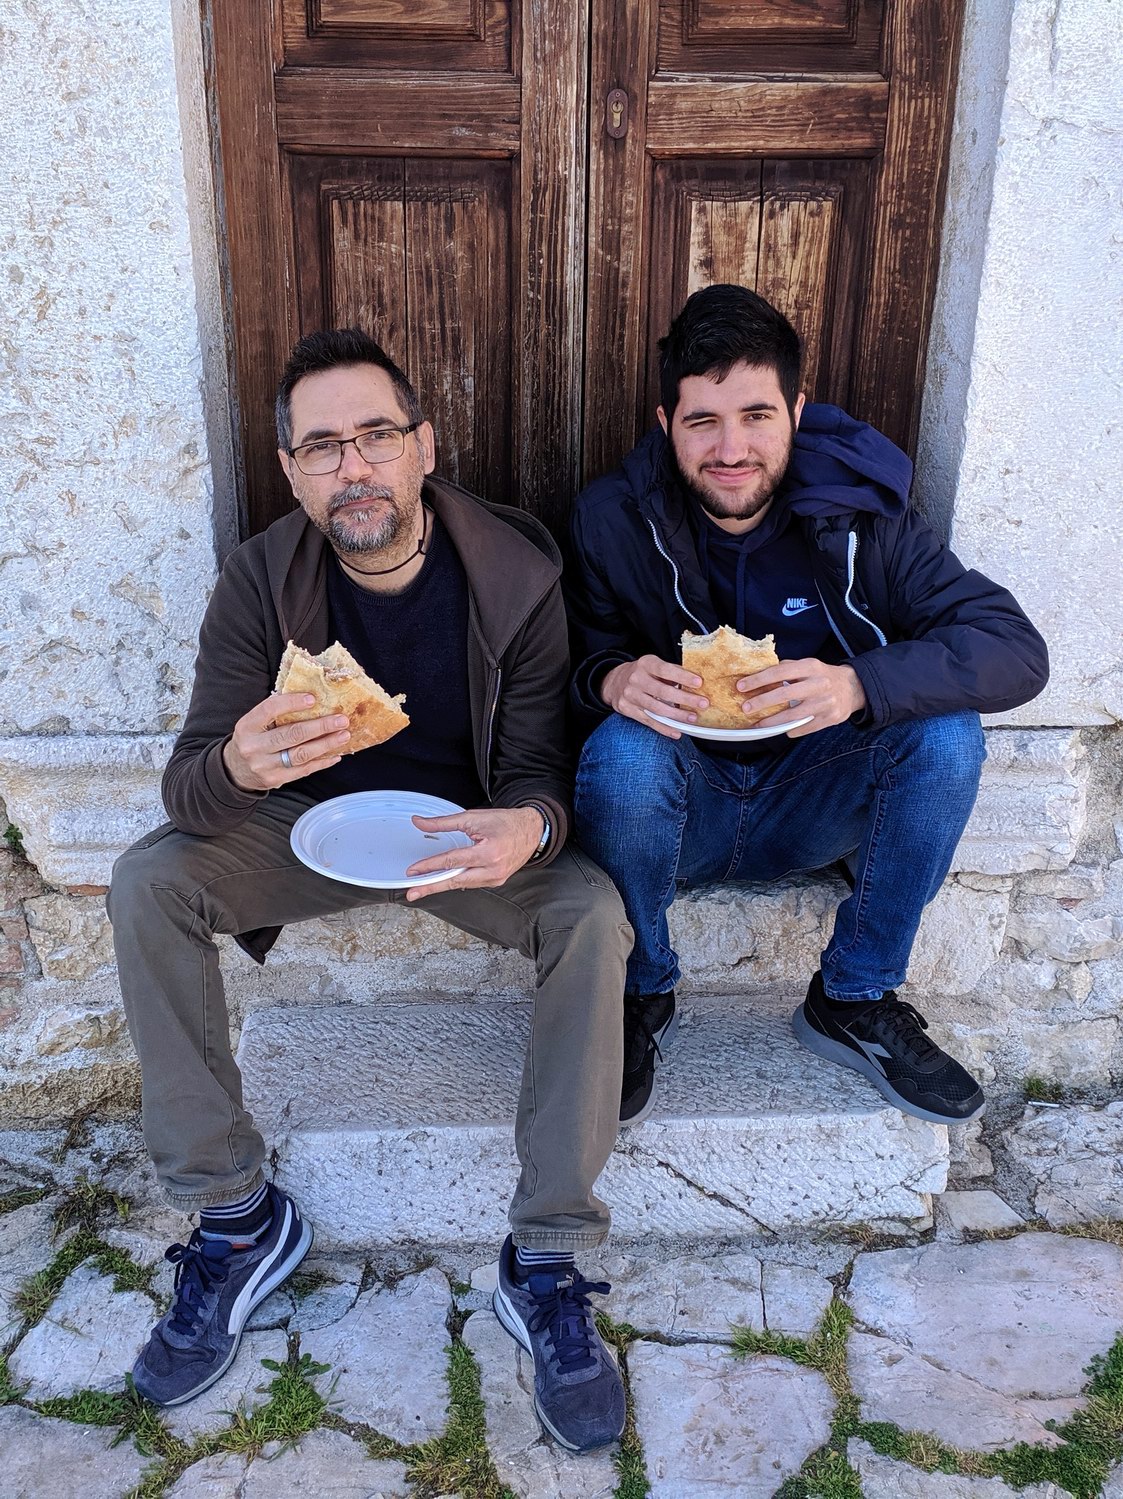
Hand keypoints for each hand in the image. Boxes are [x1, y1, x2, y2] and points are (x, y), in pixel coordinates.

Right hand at [222, 693, 351, 790]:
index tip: (313, 698)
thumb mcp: (254, 723)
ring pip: (301, 754)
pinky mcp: (275, 780)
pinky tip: (336, 754)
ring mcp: (264, 766)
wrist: (235, 770)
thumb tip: (310, 697)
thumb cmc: (253, 739)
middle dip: (320, 726)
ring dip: (326, 744)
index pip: (269, 710)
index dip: (292, 703)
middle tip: (341, 720)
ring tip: (344, 735)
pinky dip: (322, 762)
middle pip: (291, 735)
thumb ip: (275, 712)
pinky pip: (304, 770)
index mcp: (247, 726)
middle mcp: (253, 746)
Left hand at [404, 806, 545, 900]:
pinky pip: (472, 883)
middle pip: (455, 880)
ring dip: (442, 885)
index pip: (452, 861)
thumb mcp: (473, 818)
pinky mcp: (497, 881)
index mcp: (488, 852)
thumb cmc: (505, 822)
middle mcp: (493, 870)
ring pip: (463, 884)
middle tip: (412, 893)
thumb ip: (444, 823)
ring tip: (423, 888)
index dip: (430, 866)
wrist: (532, 831)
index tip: (414, 872)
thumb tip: (420, 823)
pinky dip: (458, 881)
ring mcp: (496, 878)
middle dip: (432, 887)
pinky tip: (446, 880)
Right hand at [601, 655, 708, 739]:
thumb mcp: (654, 665)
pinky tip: (677, 732)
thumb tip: (696, 681)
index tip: (699, 682)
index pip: (666, 670)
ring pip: (657, 709)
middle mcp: (636, 679)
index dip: (683, 677)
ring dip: (677, 715)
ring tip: (692, 718)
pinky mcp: (627, 710)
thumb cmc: (642, 673)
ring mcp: (630, 695)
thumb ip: (672, 672)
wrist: (614, 682)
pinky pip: (649, 721)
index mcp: (645, 664)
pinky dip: (664, 728)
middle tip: (703, 704)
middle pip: (663, 692)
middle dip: (686, 699)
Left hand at [737, 659, 866, 737]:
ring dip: (771, 721)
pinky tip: (780, 729)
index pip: (779, 672)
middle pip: (785, 694)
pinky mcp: (829, 718)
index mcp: (811, 667)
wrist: (852, 688)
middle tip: (745, 707)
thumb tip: (757, 674)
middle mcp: (819, 684)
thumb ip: (787, 669)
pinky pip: (804, 727)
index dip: (758, 680)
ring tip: (757, 724)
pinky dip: (790, 729)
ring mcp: (825, 703)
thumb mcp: (807, 666)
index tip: (741, 686)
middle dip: (761, 702)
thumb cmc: (822, 676)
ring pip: (793, 715)